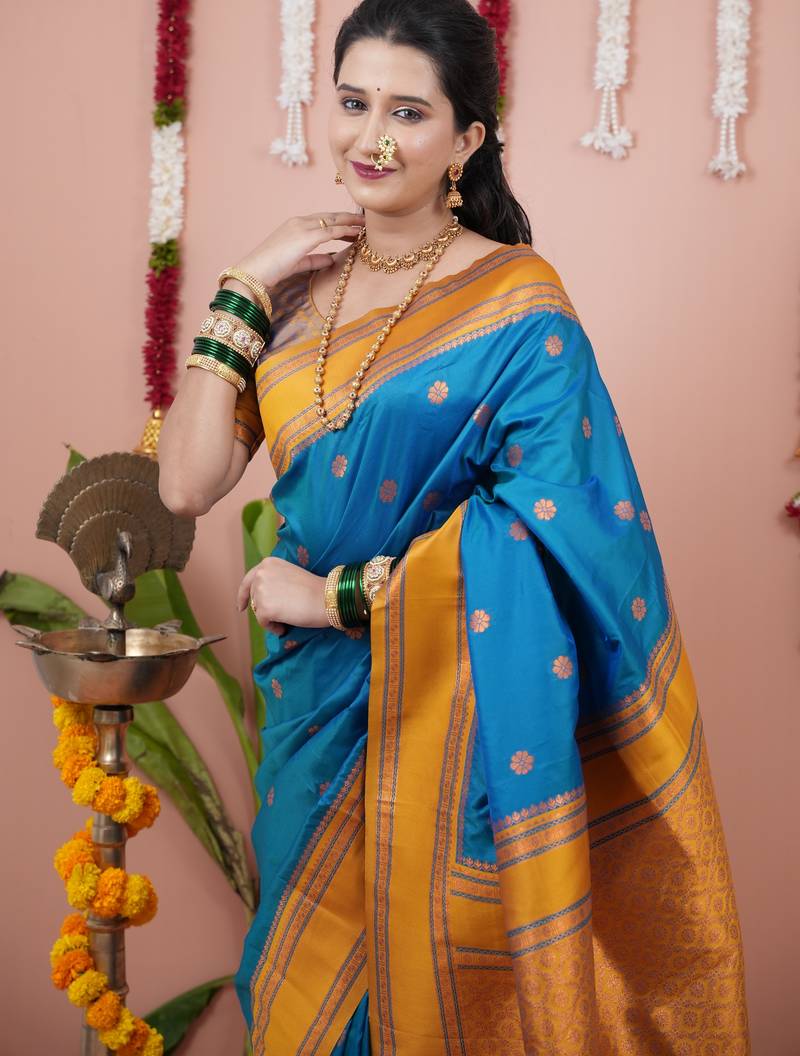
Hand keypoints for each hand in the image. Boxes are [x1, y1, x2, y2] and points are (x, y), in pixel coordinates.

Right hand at [234, 211, 365, 289]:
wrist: (255, 272)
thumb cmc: (271, 270)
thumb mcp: (298, 263)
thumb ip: (315, 259)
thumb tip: (332, 259)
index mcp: (295, 225)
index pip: (323, 219)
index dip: (340, 220)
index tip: (354, 224)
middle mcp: (299, 222)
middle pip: (330, 215)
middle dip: (349, 217)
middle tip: (365, 220)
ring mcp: (302, 227)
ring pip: (332, 220)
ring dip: (351, 221)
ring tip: (366, 224)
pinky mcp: (305, 236)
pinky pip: (330, 230)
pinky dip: (345, 229)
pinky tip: (357, 232)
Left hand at [237, 556, 328, 634]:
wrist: (326, 598)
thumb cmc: (313, 589)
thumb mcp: (289, 574)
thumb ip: (273, 580)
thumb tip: (260, 597)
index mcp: (268, 563)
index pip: (248, 580)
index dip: (243, 595)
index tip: (241, 607)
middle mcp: (261, 574)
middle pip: (254, 598)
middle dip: (264, 609)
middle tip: (280, 616)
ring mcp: (260, 591)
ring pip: (258, 611)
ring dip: (271, 618)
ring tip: (287, 619)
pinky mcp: (263, 608)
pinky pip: (263, 623)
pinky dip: (273, 628)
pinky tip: (284, 627)